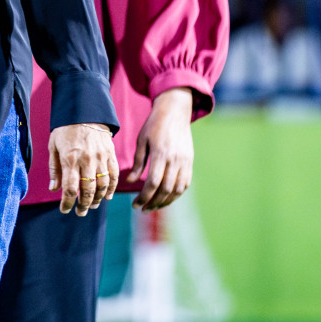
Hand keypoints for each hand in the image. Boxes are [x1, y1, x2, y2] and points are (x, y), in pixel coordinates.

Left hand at [48, 122, 117, 216]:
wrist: (85, 111)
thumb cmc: (65, 129)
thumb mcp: (53, 146)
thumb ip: (54, 169)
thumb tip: (53, 189)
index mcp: (70, 159)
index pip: (69, 188)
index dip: (67, 203)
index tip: (65, 210)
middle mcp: (87, 160)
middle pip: (88, 190)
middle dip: (84, 205)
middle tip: (80, 212)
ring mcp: (101, 158)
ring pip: (102, 185)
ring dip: (98, 199)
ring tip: (92, 205)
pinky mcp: (111, 154)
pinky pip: (114, 175)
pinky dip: (112, 188)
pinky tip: (107, 196)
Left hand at [133, 88, 194, 211]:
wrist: (175, 112)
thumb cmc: (154, 125)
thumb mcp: (141, 140)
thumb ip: (138, 162)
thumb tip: (130, 181)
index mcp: (161, 154)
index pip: (153, 182)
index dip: (144, 196)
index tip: (136, 204)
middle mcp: (175, 160)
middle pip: (165, 189)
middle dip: (154, 202)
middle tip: (143, 209)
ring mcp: (185, 161)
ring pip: (177, 189)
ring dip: (166, 201)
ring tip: (154, 207)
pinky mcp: (190, 162)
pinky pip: (185, 183)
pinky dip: (176, 193)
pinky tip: (167, 198)